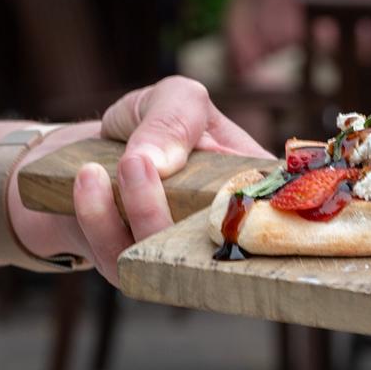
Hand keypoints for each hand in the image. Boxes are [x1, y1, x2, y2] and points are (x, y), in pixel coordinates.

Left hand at [72, 77, 266, 283]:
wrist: (90, 154)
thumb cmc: (151, 125)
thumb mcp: (172, 99)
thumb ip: (174, 118)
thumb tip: (157, 163)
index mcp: (253, 186)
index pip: (282, 212)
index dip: (271, 214)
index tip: (228, 191)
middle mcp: (224, 229)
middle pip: (221, 246)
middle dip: (182, 208)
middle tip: (138, 161)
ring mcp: (179, 255)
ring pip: (167, 257)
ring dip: (136, 211)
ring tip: (111, 164)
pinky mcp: (137, 270)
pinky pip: (121, 261)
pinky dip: (100, 221)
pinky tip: (87, 180)